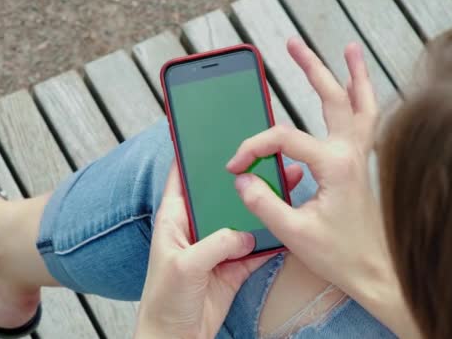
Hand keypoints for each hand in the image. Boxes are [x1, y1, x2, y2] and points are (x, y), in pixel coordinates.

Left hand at [135, 161, 303, 338]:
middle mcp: (196, 228)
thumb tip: (245, 235)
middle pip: (220, 194)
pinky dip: (270, 238)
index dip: (194, 156)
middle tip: (265, 156)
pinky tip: (286, 223)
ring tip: (284, 184)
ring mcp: (216, 246)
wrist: (176, 338)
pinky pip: (256, 247)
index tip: (213, 133)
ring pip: (242, 218)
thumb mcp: (185, 266)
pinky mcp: (233, 266)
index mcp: (174, 219)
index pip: (182, 178)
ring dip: (260, 205)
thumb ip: (215, 245)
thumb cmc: (164, 301)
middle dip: (242, 177)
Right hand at [227, 38, 410, 331]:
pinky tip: (353, 93)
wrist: (374, 271)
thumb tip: (242, 180)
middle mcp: (350, 153)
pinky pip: (364, 121)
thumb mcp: (292, 232)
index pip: (283, 139)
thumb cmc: (339, 254)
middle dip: (312, 69)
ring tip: (347, 52)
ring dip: (352, 75)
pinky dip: (362, 99)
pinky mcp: (358, 164)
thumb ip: (263, 202)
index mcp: (334, 165)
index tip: (235, 166)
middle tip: (292, 46)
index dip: (252, 148)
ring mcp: (358, 157)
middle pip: (333, 97)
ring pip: (360, 103)